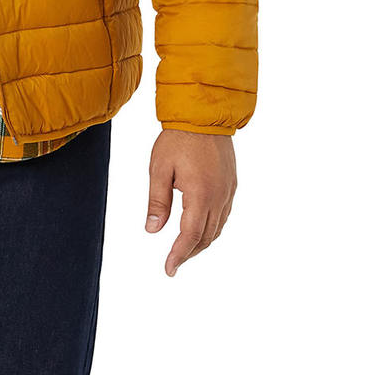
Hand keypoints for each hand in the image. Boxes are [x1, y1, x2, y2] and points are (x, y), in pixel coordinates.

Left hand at [145, 129, 236, 275]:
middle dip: (189, 252)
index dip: (179, 255)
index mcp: (200, 194)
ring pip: (218, 228)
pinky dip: (212, 227)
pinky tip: (201, 227)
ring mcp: (228, 191)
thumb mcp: (159, 169)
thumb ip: (157, 201)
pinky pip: (224, 214)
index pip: (190, 235)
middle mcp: (219, 197)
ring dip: (202, 242)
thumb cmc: (178, 139)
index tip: (169, 269)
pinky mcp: (232, 184)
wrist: (204, 115)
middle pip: (206, 236)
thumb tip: (153, 230)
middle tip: (173, 262)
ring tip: (184, 249)